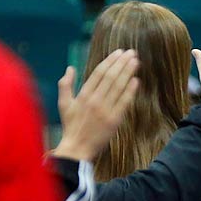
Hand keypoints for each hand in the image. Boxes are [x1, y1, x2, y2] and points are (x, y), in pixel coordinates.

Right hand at [53, 48, 139, 162]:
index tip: (118, 52)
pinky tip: (136, 80)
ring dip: (128, 72)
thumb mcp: (63, 104)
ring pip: (118, 87)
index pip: (99, 73)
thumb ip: (65, 84)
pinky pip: (124, 102)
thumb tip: (70, 68)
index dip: (110, 61)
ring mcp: (105, 110)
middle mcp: (95, 100)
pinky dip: (130, 91)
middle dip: (121, 63)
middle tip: (131, 52)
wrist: (76, 148)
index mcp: (83, 94)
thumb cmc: (70, 126)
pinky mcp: (114, 120)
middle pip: (111, 76)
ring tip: (135, 62)